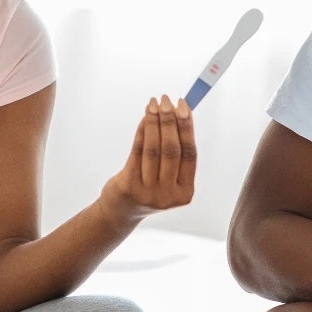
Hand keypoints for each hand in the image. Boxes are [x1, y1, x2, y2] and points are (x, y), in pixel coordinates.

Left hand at [100, 95, 195, 220]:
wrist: (121, 211)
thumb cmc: (148, 188)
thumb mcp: (168, 178)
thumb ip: (176, 154)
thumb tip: (180, 114)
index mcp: (185, 192)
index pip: (190, 154)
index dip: (187, 127)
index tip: (184, 106)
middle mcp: (168, 194)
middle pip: (172, 150)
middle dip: (170, 121)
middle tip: (167, 100)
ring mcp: (149, 192)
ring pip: (154, 149)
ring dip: (155, 122)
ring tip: (154, 104)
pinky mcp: (129, 186)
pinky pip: (137, 152)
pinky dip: (142, 132)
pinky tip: (145, 118)